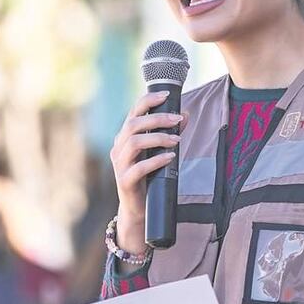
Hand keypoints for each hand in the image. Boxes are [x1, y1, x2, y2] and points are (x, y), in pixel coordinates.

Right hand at [109, 90, 184, 252]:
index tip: (167, 95)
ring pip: (134, 143)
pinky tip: (170, 157)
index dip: (148, 101)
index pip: (133, 112)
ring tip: (176, 140)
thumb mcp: (160, 152)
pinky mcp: (124, 181)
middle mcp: (119, 148)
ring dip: (158, 138)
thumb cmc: (149, 177)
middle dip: (157, 119)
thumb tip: (185, 114)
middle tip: (177, 120)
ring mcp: (119, 165)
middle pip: (133, 124)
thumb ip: (170, 133)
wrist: (139, 208)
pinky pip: (139, 167)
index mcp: (125, 137)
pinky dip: (156, 160)